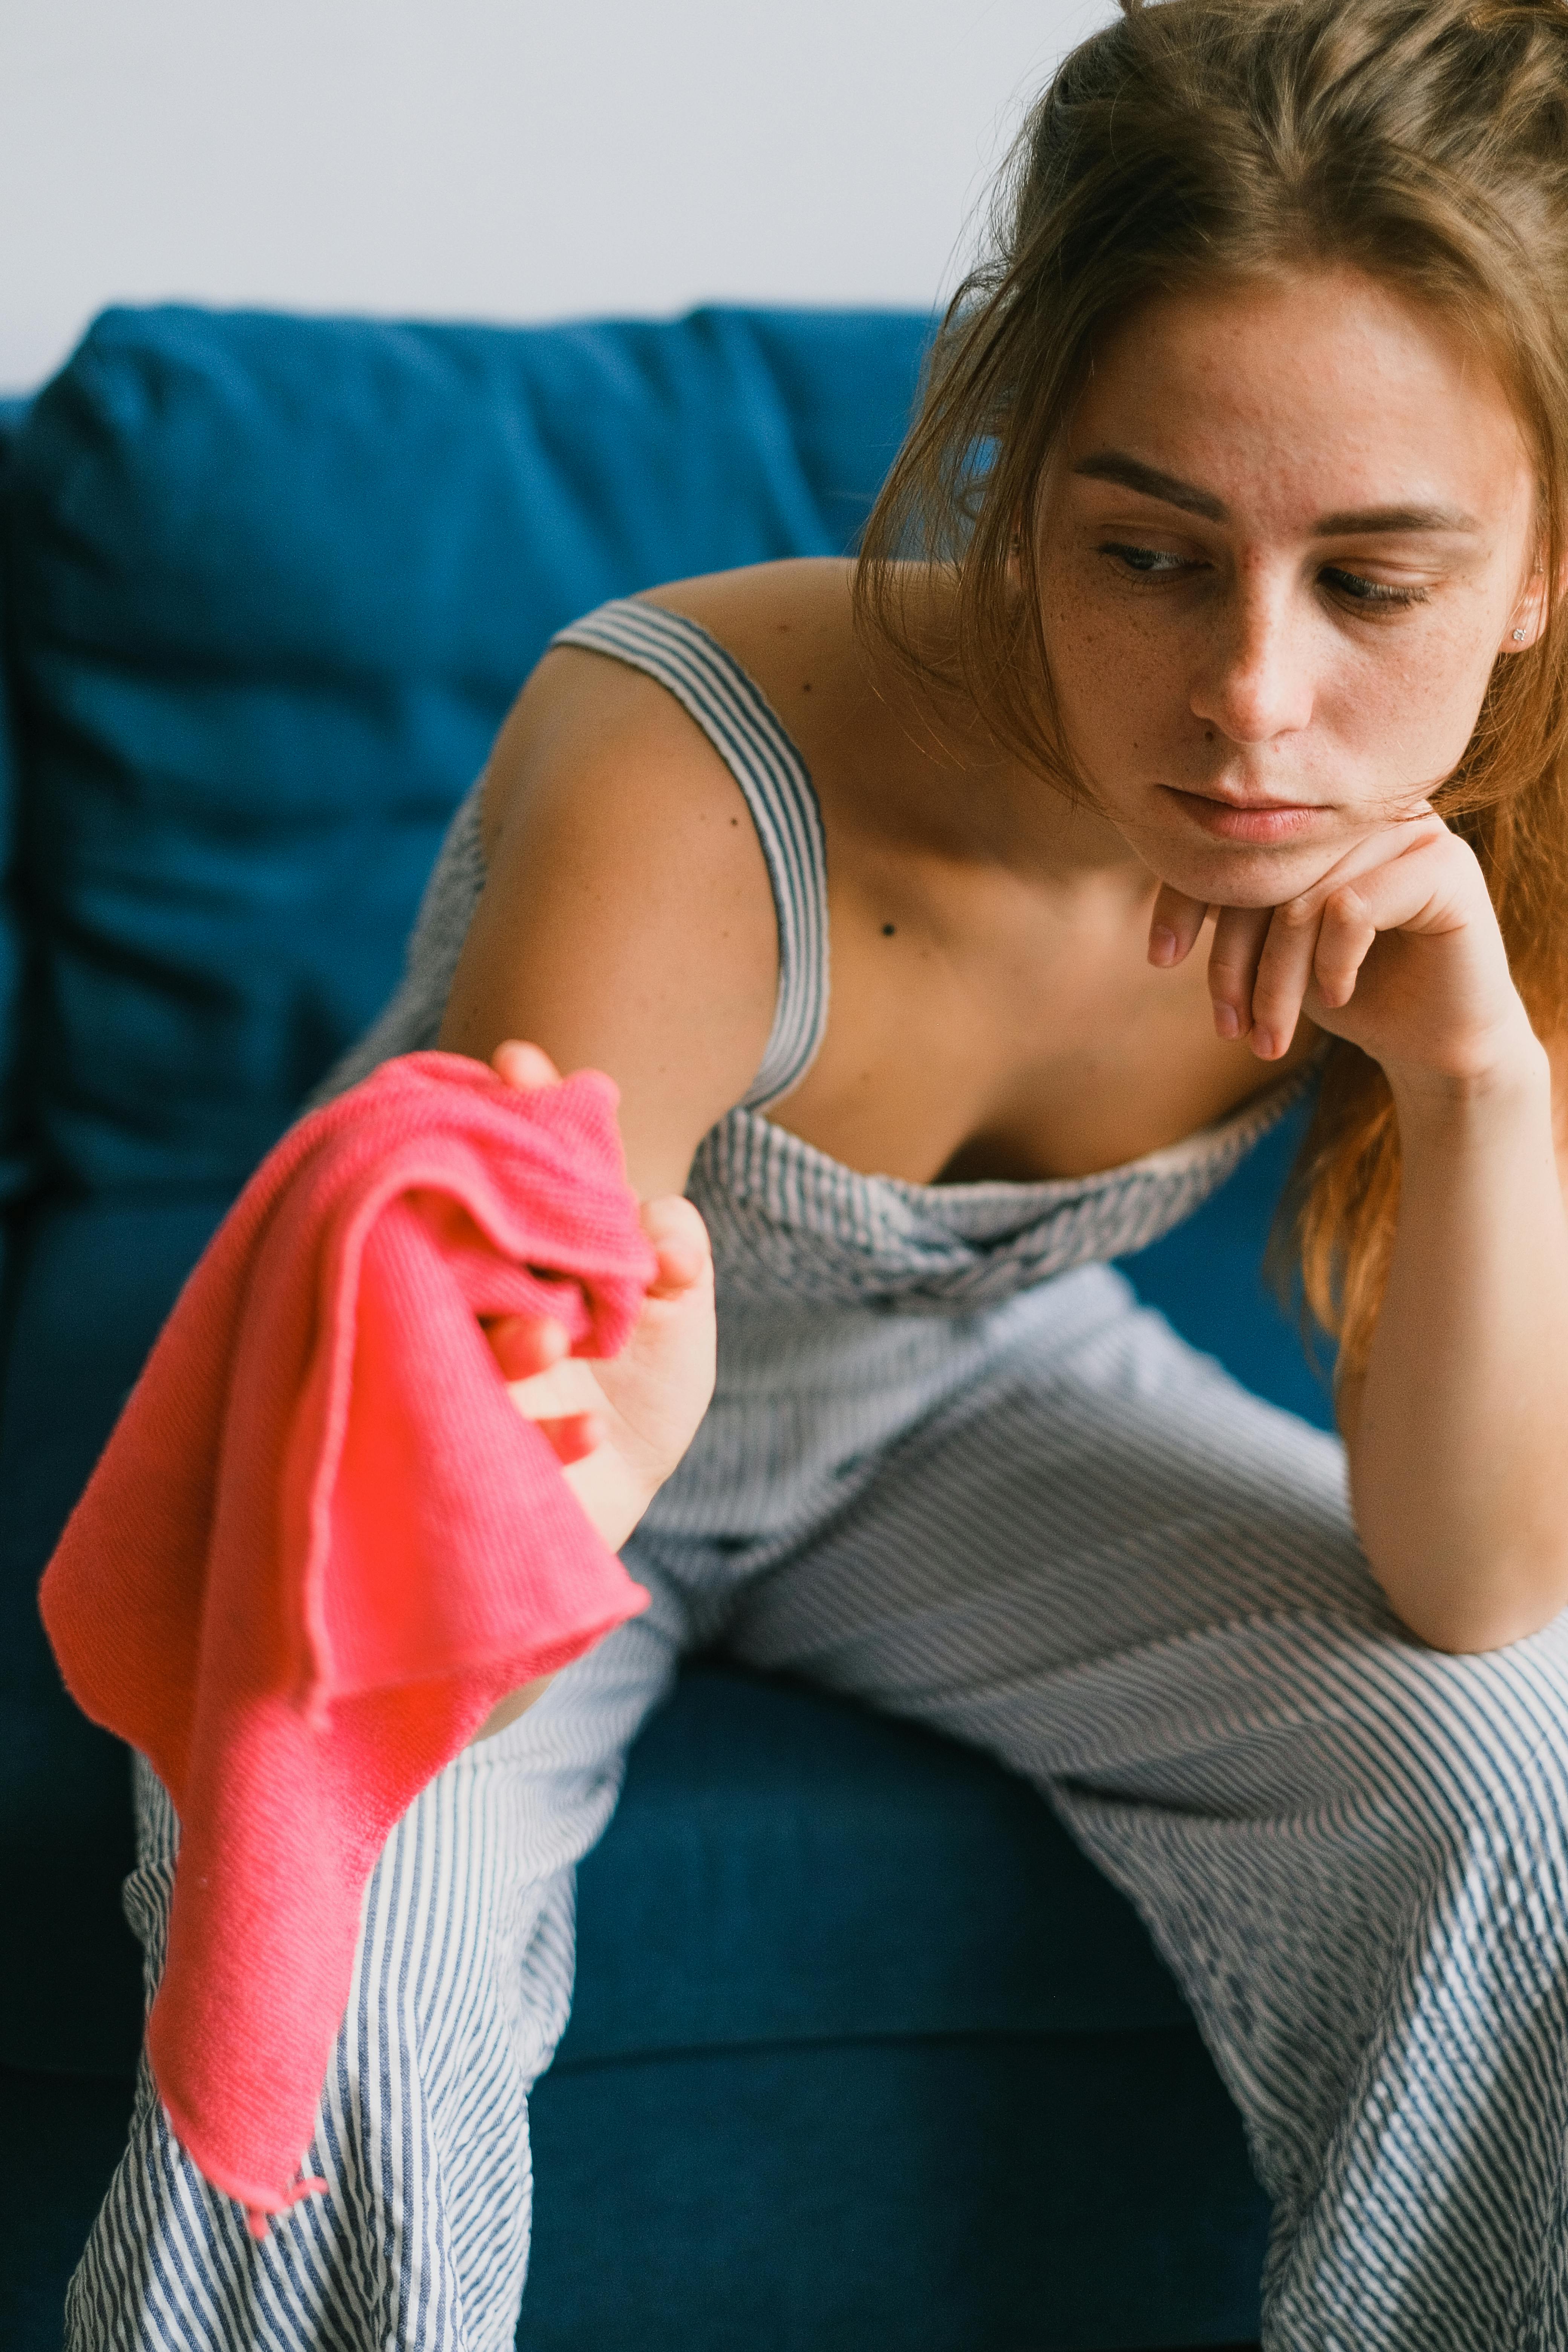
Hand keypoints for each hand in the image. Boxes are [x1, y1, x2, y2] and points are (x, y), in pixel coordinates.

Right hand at [482, 1040, 715, 1551]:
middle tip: (515, 1210)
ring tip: (554, 1339)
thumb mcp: (677, 1325)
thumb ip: (678, 1254)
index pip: (508, 1169)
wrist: (599, 1522)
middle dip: (485, 1211)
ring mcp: (450, 1371)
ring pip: (453, 1326)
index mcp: (516, 1256)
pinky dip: (547, 1431)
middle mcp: (470, 1298)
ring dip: (511, 1331)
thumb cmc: (632, 1411)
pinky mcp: (453, 1451)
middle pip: (458, 1230)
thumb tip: (657, 1219)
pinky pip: (483, 1427)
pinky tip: (586, 1434)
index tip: (518, 1059)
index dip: (510, 1109)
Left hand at [1147, 810, 1540, 1098]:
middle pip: (1261, 873)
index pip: (1229, 840)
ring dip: (1276, 983)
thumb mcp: (1273, 946)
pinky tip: (1336, 995)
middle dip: (1231, 961)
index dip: (1185, 896)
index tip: (1160, 957)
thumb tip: (1169, 881)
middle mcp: (1363, 811)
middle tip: (1227, 1026)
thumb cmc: (1348, 989)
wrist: (1434, 1043)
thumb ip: (1235, 902)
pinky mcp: (1445, 867)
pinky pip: (1352, 908)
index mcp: (1318, 818)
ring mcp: (1410, 831)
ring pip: (1302, 900)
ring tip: (1270, 1038)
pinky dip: (1331, 964)